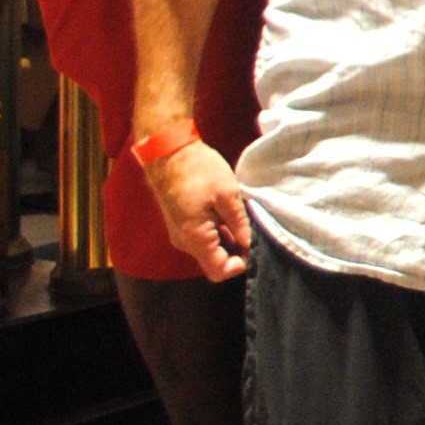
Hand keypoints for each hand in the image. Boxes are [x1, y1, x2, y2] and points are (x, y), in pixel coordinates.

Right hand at [143, 136, 253, 281]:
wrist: (169, 153)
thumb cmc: (198, 170)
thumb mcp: (227, 195)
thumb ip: (239, 223)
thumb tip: (250, 245)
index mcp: (195, 238)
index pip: (218, 271)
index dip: (239, 265)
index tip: (255, 248)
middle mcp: (185, 242)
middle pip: (216, 261)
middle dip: (238, 252)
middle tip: (255, 231)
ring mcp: (182, 233)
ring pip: (212, 249)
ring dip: (230, 240)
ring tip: (245, 219)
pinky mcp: (184, 224)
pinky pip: (205, 237)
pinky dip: (221, 231)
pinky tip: (232, 214)